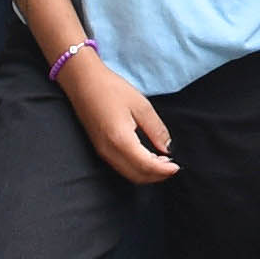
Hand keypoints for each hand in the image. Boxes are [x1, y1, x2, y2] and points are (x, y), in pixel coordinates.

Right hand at [68, 53, 175, 185]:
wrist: (83, 82)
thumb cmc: (111, 89)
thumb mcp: (141, 105)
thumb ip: (156, 129)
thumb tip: (167, 148)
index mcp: (121, 140)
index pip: (146, 166)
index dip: (163, 170)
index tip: (177, 167)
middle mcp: (109, 151)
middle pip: (136, 176)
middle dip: (157, 176)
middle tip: (172, 166)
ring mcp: (102, 152)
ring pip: (128, 174)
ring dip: (147, 173)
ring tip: (162, 161)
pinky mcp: (100, 149)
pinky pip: (121, 167)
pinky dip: (136, 168)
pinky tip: (146, 157)